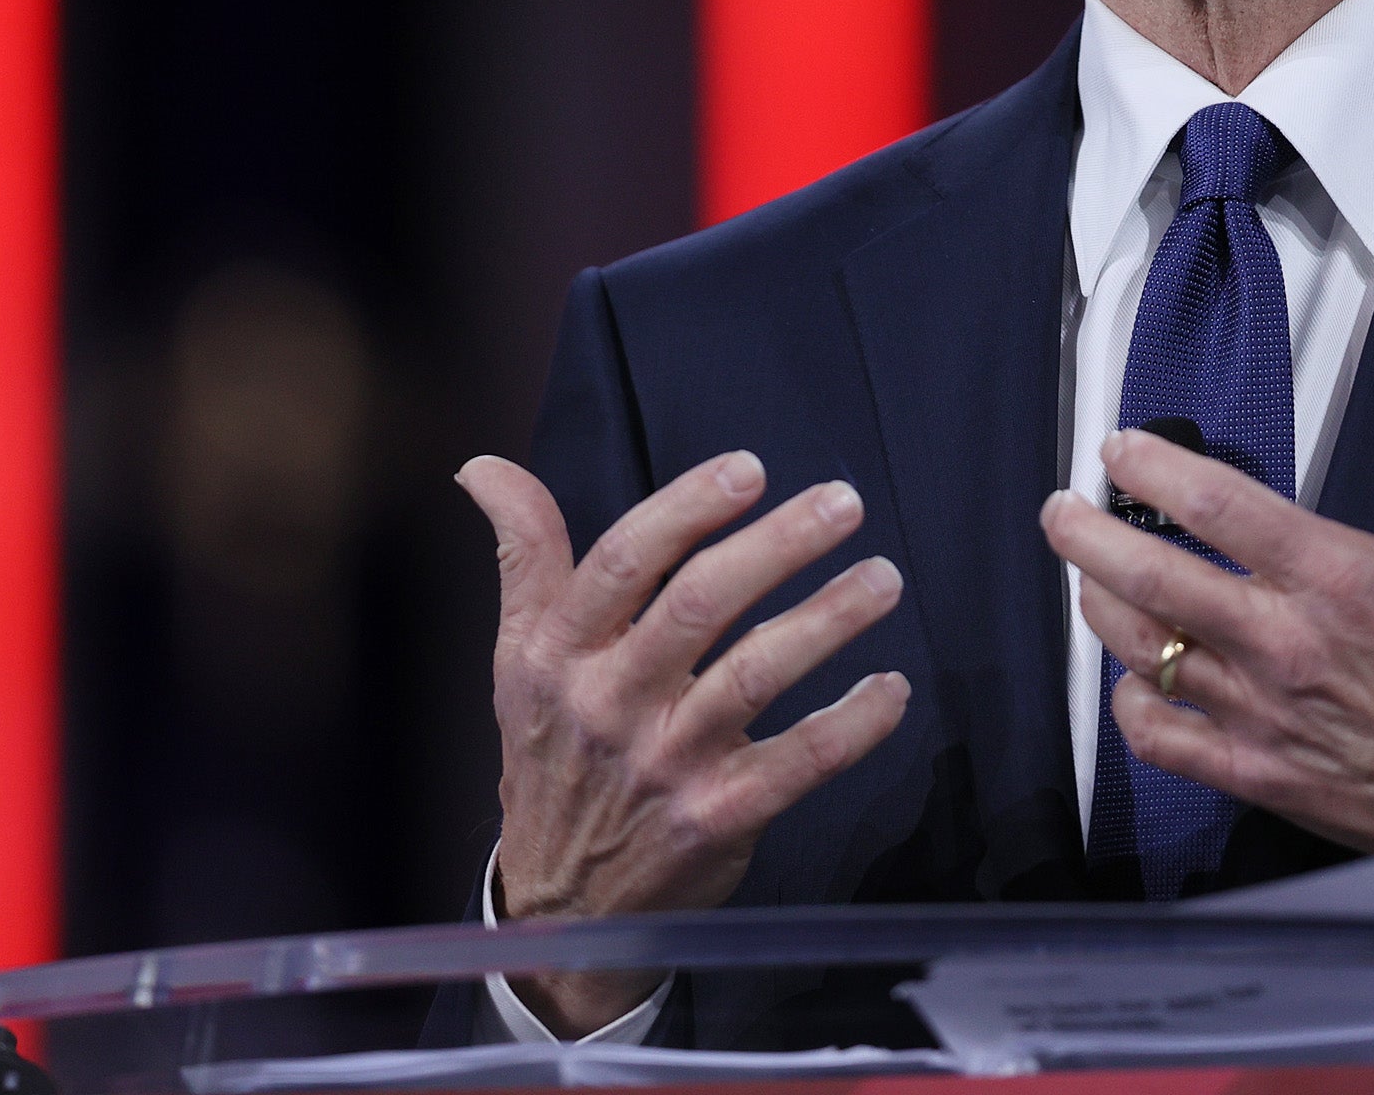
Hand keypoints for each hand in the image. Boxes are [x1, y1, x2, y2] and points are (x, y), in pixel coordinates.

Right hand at [458, 452, 910, 1032]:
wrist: (561, 906)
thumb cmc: (553, 755)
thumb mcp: (520, 657)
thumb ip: (523, 555)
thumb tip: (482, 466)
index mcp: (562, 654)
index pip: (624, 561)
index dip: (688, 507)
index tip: (750, 468)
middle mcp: (612, 703)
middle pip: (700, 605)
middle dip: (779, 545)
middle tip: (844, 502)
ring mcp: (668, 763)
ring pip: (757, 675)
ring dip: (829, 620)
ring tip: (883, 579)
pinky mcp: (719, 818)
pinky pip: (799, 762)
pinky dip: (853, 724)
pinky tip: (891, 688)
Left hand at [1039, 344, 1373, 853]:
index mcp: (1338, 577)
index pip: (1218, 505)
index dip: (1154, 466)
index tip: (1122, 449)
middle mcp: (1286, 642)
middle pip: (1151, 577)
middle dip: (1088, 535)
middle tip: (1063, 511)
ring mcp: (1263, 712)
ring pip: (1144, 652)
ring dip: (1101, 608)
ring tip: (1088, 577)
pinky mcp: (1259, 772)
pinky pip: (1163, 740)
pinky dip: (1131, 707)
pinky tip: (1132, 682)